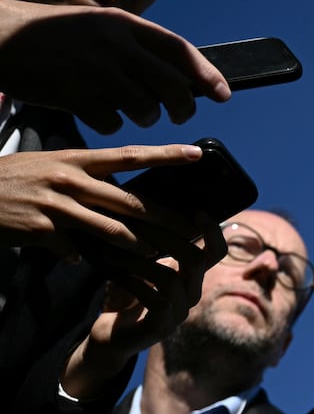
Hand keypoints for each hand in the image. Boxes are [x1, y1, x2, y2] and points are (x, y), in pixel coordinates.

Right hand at [0, 0, 230, 131]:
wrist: (0, 36)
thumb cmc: (54, 35)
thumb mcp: (98, 26)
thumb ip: (135, 46)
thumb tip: (181, 75)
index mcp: (122, 24)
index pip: (179, 50)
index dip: (206, 74)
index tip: (223, 94)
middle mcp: (113, 45)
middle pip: (171, 86)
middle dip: (183, 107)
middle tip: (181, 114)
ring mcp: (93, 70)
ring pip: (145, 109)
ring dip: (145, 117)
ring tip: (132, 109)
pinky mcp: (72, 94)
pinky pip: (111, 122)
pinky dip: (110, 123)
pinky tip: (97, 111)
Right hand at [0, 143, 206, 255]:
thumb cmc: (12, 178)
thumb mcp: (48, 165)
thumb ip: (83, 176)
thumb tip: (116, 191)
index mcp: (75, 160)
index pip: (129, 155)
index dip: (165, 154)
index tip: (196, 154)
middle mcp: (70, 179)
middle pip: (130, 201)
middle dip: (166, 218)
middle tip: (192, 230)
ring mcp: (55, 205)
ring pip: (111, 230)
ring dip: (135, 246)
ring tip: (151, 254)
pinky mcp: (40, 230)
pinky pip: (74, 250)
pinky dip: (80, 257)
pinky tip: (77, 259)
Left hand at [61, 221, 224, 399]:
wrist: (112, 337)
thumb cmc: (125, 293)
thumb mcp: (140, 264)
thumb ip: (150, 243)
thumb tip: (144, 204)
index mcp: (192, 276)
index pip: (216, 252)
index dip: (212, 231)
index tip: (197, 210)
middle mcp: (192, 293)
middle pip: (196, 259)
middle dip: (166, 237)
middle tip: (133, 223)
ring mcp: (179, 312)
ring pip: (171, 278)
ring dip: (138, 261)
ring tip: (110, 249)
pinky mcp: (161, 328)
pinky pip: (155, 300)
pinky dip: (133, 283)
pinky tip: (112, 274)